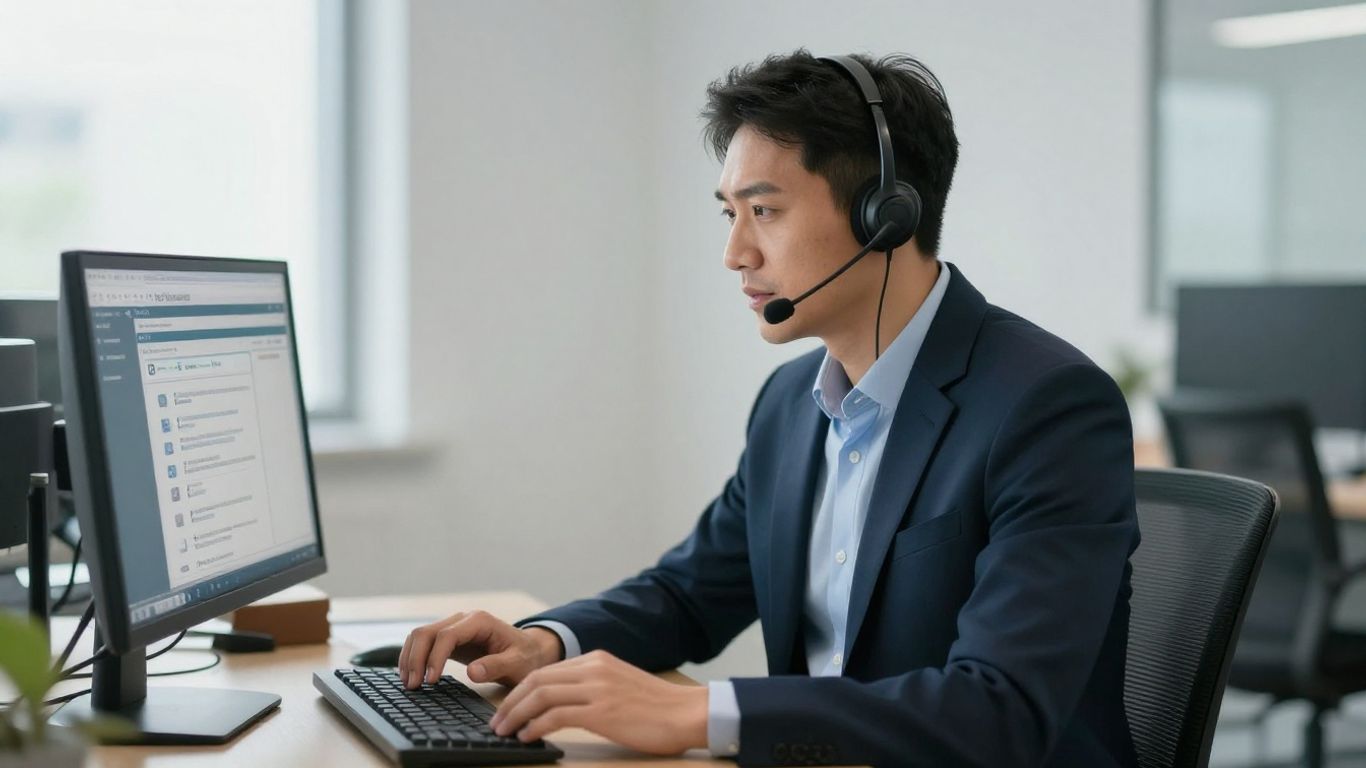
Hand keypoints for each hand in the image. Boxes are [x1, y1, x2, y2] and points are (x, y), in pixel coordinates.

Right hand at [398, 610, 562, 688]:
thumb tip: (472, 672)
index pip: (447, 635)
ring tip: (409, 684)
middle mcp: (462, 620)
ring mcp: (453, 627)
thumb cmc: (525, 656)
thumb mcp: (517, 664)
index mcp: (479, 621)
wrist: (529, 650)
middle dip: (416, 659)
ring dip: (410, 658)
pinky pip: (424, 643)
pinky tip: (411, 676)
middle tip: (413, 686)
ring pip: (420, 636)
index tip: (430, 681)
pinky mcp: (448, 638)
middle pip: (427, 632)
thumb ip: (496, 666)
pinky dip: (413, 658)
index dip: (435, 658)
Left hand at [489, 649, 707, 754]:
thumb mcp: (621, 685)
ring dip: (516, 715)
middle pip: (537, 680)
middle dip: (511, 702)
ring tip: (504, 732)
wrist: (688, 712)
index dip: (520, 691)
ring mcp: (598, 688)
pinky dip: (536, 726)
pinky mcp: (602, 711)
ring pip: (541, 695)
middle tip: (497, 722)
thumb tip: (563, 704)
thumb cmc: (659, 707)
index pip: (546, 671)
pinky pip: (556, 715)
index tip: (508, 708)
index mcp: (597, 660)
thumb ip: (594, 686)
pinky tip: (528, 737)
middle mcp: (594, 669)